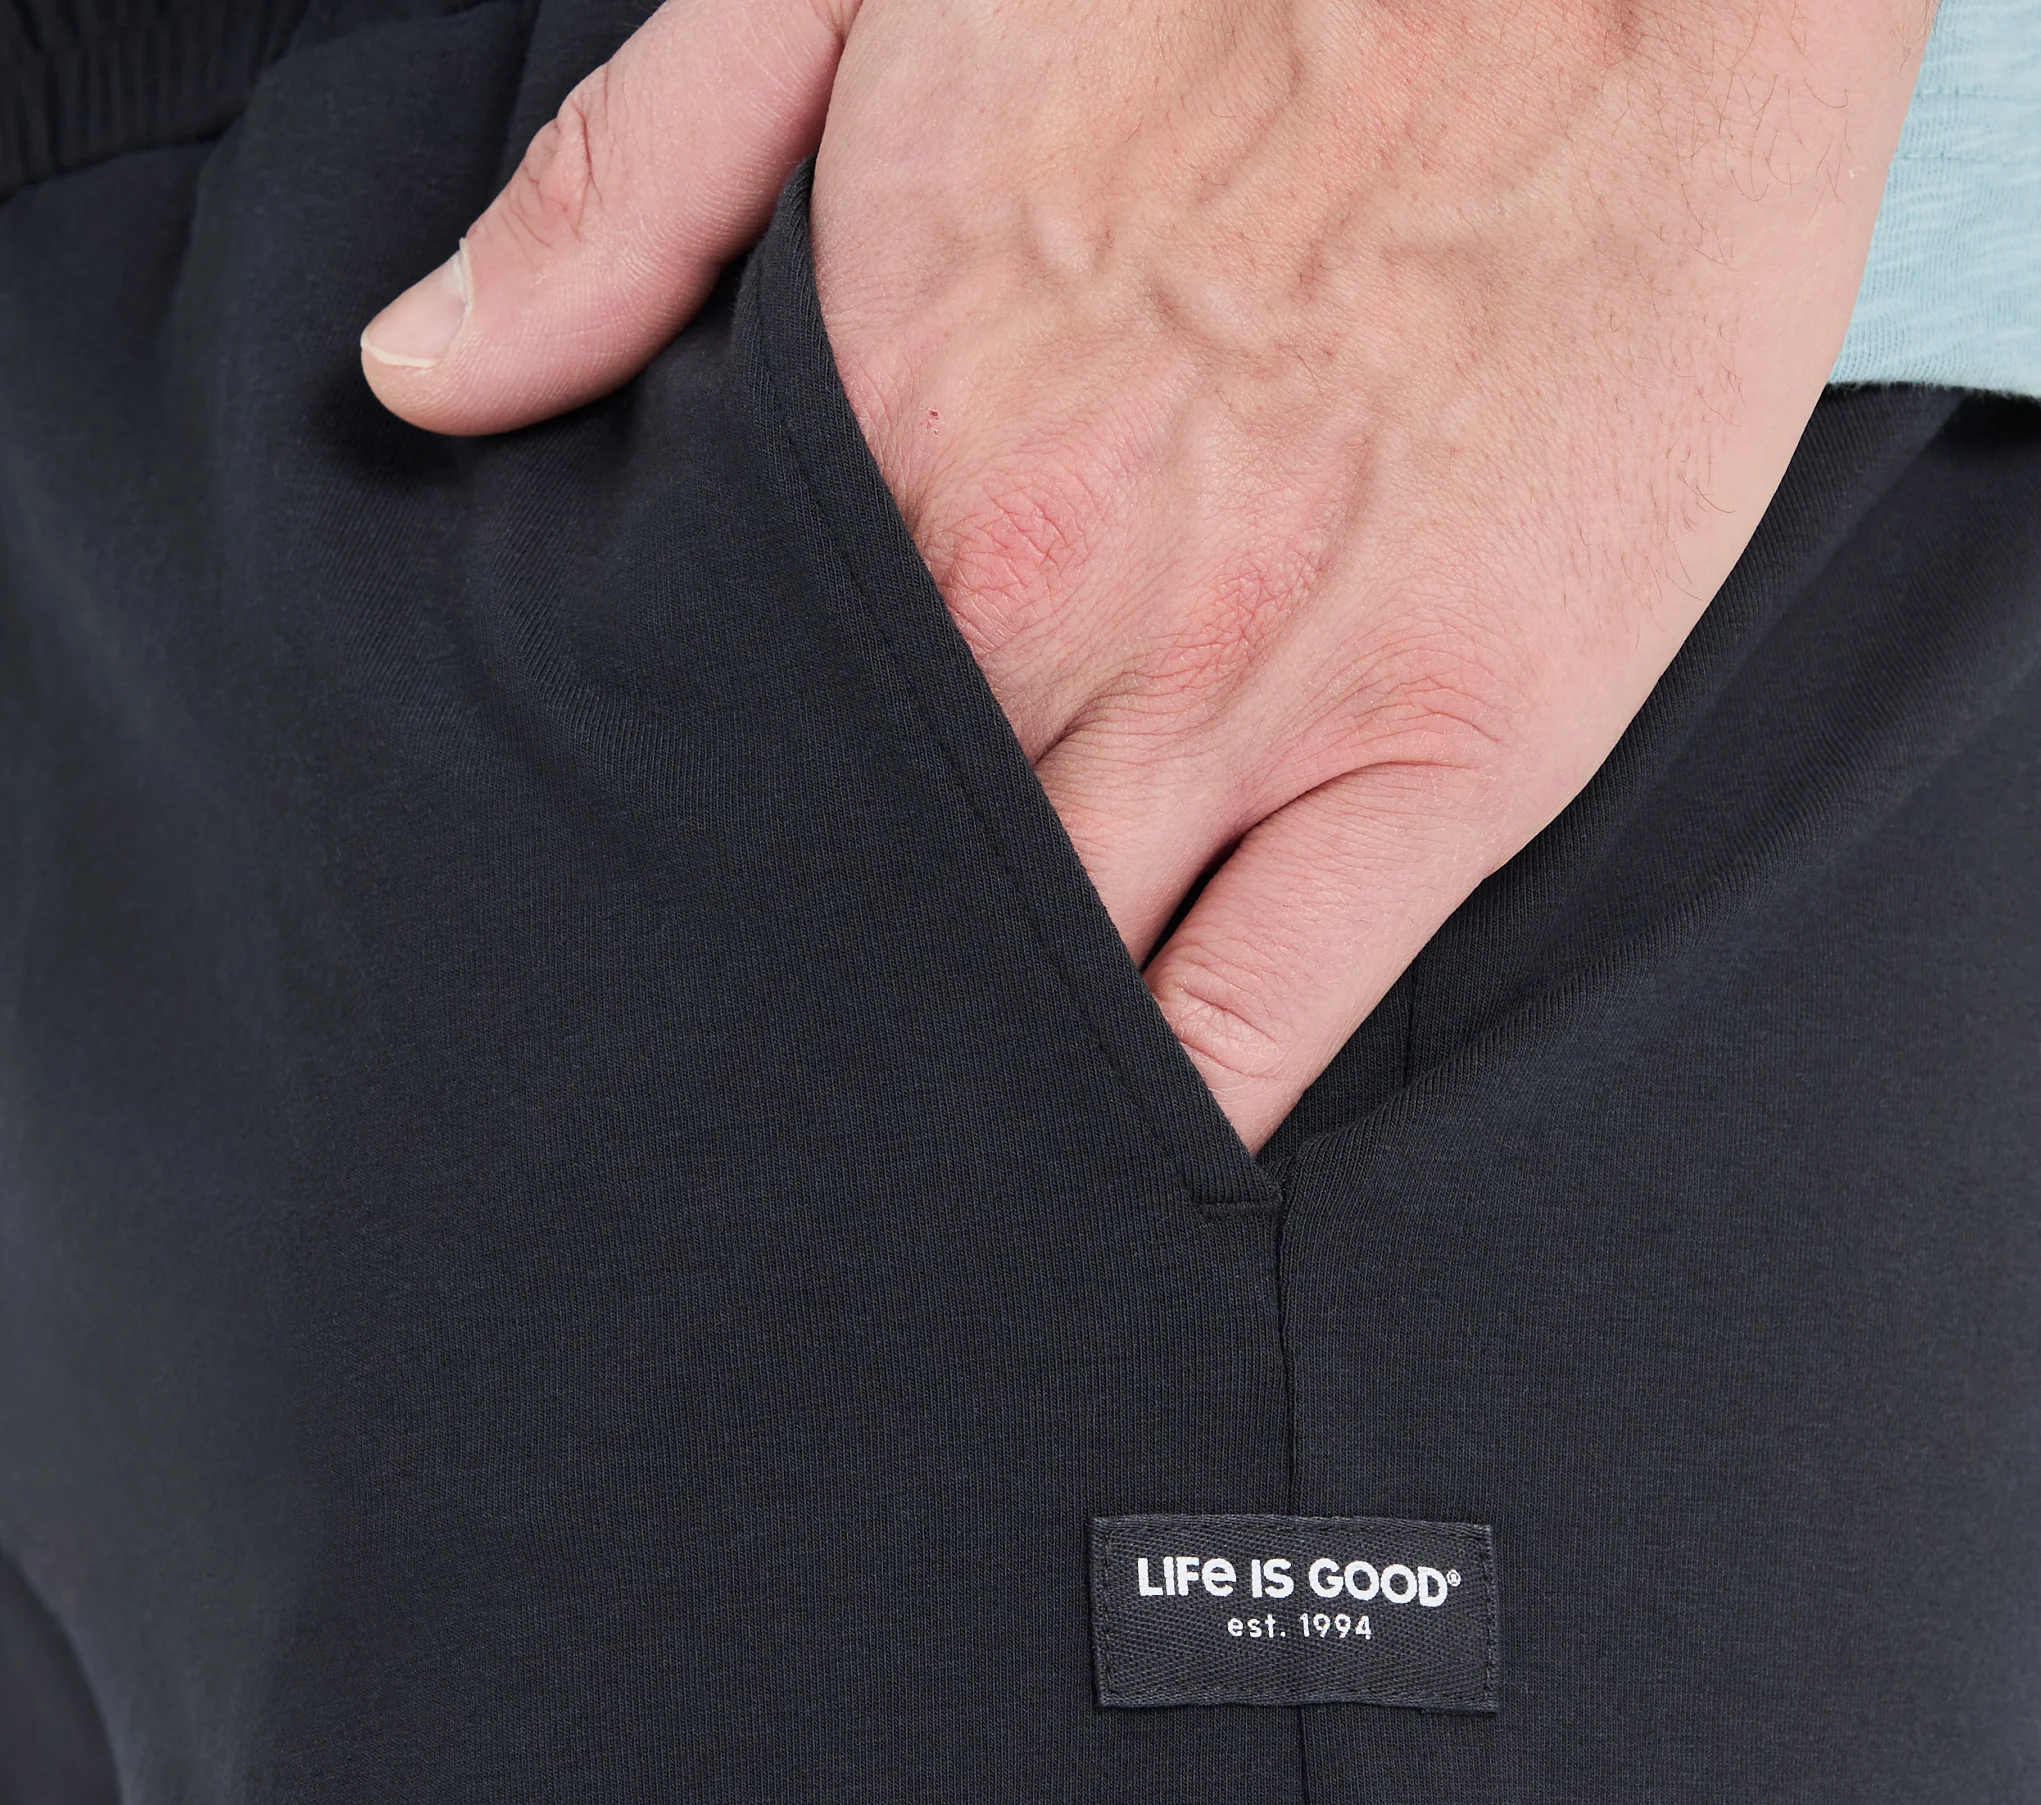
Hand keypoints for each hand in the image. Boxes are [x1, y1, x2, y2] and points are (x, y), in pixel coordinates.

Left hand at [361, 0, 1929, 1148]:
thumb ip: (637, 187)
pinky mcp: (1456, 742)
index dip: (667, 887)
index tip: (622, 973)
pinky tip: (1095, 1198)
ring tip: (874, 1222)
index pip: (731, 752)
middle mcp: (1060, 601)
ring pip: (1046, 990)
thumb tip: (425, 376)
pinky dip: (1162, 1124)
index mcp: (907, 437)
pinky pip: (1264, 1015)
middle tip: (717, 1154)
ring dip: (951, 1108)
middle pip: (868, 901)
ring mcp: (1265, 692)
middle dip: (788, 1026)